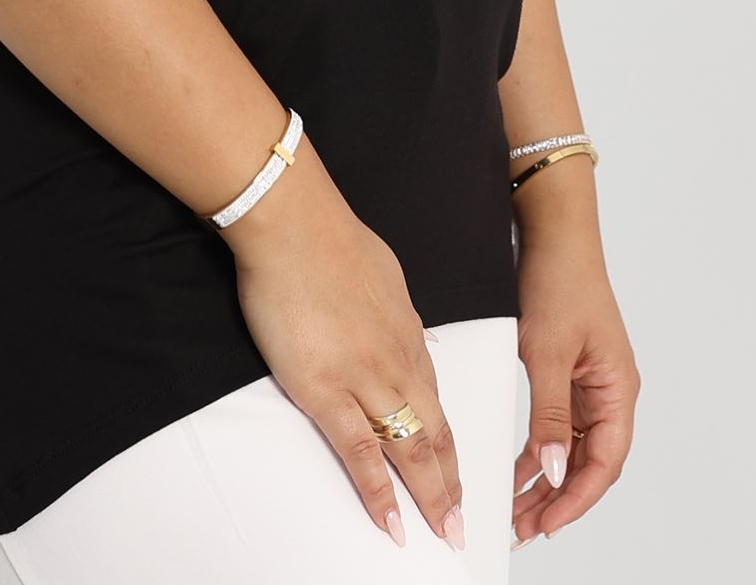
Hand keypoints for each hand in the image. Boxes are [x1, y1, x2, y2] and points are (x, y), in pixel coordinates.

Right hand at [219, 136, 464, 551]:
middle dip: (452, 482)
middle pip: (437, 432)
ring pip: (412, 448)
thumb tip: (383, 315)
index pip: (435, 397)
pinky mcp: (326, 389)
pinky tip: (390, 522)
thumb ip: (385, 305)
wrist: (293, 222)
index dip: (448, 440)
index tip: (455, 470)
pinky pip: (360, 452)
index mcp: (407, 332)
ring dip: (430, 496)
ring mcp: (365, 377)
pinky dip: (378, 493)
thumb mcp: (377, 272)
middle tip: (462, 521)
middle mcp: (397, 359)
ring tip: (443, 532)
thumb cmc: (326, 235)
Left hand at [510, 232, 640, 545]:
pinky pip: (560, 423)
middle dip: (559, 497)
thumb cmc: (559, 280)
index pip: (605, 461)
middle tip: (524, 527)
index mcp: (618, 387)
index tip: (547, 523)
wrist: (552, 232)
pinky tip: (519, 468)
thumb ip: (551, 414)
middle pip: (591, 460)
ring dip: (548, 477)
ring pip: (574, 446)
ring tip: (517, 508)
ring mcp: (591, 381)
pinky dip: (541, 447)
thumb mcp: (548, 351)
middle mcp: (610, 389)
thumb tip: (556, 470)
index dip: (577, 497)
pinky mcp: (570, 371)